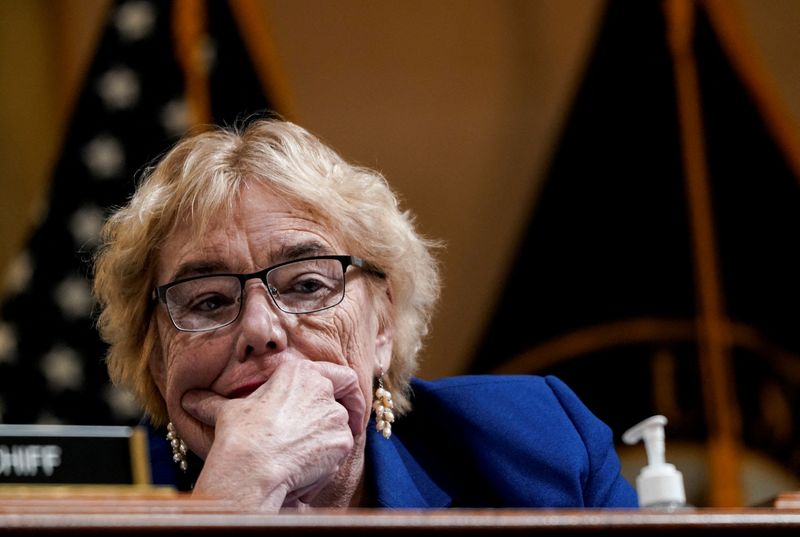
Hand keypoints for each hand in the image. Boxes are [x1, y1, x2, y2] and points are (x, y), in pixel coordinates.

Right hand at [181, 359, 365, 510]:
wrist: (250, 466)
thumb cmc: (238, 436)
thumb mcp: (226, 412)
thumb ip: (212, 403)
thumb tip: (189, 400)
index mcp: (299, 372)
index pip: (341, 374)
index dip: (347, 390)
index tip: (346, 402)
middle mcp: (322, 387)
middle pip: (346, 401)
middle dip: (345, 416)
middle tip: (339, 430)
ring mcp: (334, 414)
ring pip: (342, 427)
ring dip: (331, 440)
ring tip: (306, 456)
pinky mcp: (342, 439)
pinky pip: (341, 450)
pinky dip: (329, 461)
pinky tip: (307, 469)